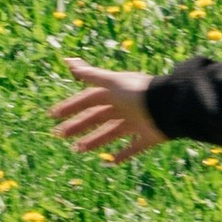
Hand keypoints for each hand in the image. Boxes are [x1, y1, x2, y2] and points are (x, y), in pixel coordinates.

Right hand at [49, 63, 168, 163]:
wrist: (168, 107)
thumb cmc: (138, 93)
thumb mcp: (112, 83)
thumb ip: (91, 75)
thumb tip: (67, 61)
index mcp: (116, 93)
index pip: (88, 99)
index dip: (71, 106)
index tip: (53, 115)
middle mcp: (125, 107)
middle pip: (97, 117)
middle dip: (78, 125)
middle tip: (60, 136)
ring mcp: (137, 123)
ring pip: (111, 133)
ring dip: (94, 141)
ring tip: (78, 150)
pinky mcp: (149, 137)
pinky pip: (134, 148)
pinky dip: (123, 154)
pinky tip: (110, 161)